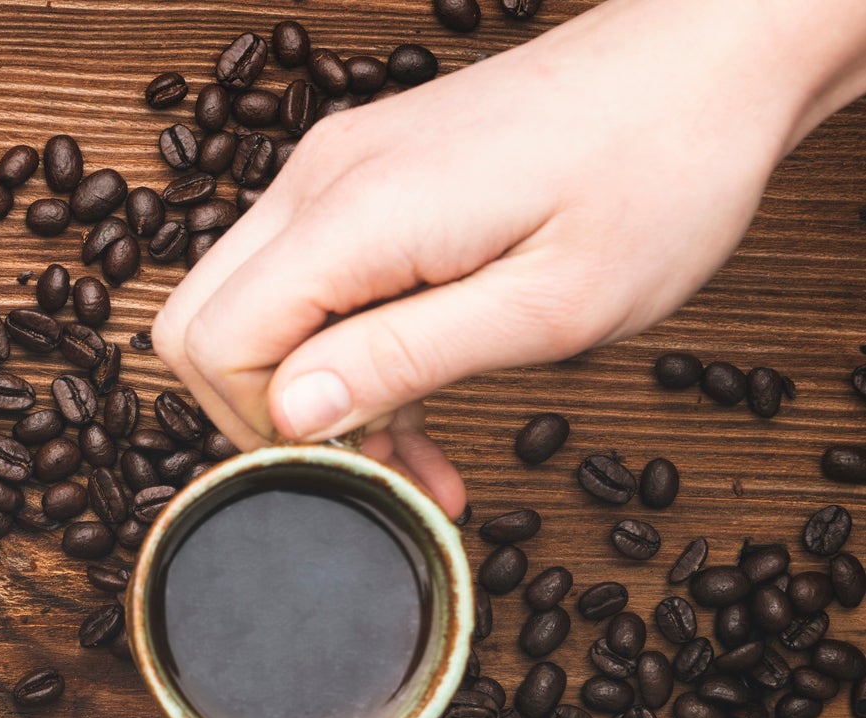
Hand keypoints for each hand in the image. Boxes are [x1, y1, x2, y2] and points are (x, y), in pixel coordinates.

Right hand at [153, 0, 865, 514]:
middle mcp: (322, 179)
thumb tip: (289, 416)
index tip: (351, 466)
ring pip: (247, 304)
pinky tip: (408, 397)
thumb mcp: (546, 306)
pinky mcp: (364, 173)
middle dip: (261, 414)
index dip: (264, 427)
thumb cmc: (659, 174)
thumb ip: (403, 360)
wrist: (710, 59)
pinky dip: (334, 345)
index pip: (217, 342)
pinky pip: (302, 275)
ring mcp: (337, 169)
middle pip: (198, 323)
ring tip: (404, 449)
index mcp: (358, 213)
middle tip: (360, 462)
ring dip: (307, 389)